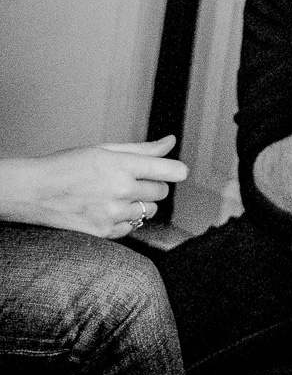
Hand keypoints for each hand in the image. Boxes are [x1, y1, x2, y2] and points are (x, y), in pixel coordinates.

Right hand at [4, 135, 186, 237]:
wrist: (32, 191)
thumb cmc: (65, 167)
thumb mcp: (103, 149)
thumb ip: (142, 149)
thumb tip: (170, 142)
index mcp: (122, 165)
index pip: (173, 171)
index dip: (176, 171)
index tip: (172, 171)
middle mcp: (120, 190)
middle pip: (162, 192)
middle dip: (151, 185)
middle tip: (129, 180)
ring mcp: (113, 213)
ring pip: (149, 211)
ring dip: (140, 204)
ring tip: (115, 195)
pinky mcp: (104, 232)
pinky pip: (133, 227)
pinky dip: (125, 220)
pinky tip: (108, 209)